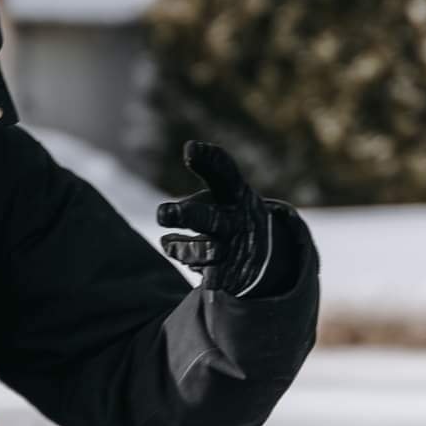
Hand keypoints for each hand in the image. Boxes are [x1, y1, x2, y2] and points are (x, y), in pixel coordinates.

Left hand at [156, 141, 276, 295]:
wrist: (263, 252)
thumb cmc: (230, 211)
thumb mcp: (224, 189)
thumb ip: (207, 174)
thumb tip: (188, 160)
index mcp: (236, 193)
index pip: (223, 172)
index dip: (208, 159)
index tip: (190, 149)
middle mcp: (237, 220)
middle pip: (207, 218)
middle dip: (184, 215)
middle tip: (162, 213)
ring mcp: (235, 248)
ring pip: (201, 251)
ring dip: (179, 248)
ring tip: (167, 242)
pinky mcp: (232, 275)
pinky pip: (209, 276)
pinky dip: (195, 269)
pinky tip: (192, 263)